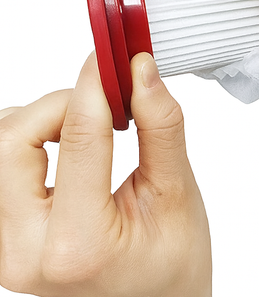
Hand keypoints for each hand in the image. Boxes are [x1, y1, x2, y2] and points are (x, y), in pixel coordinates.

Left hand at [0, 52, 210, 296]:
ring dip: (42, 120)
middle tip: (104, 103)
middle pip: (12, 138)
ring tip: (88, 130)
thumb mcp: (178, 195)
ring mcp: (5, 248)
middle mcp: (24, 250)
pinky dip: (30, 139)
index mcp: (78, 244)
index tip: (115, 56)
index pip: (80, 134)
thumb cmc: (173, 265)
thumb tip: (142, 74)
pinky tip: (66, 149)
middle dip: (59, 103)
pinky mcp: (2, 237)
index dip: (97, 81)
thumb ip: (160, 128)